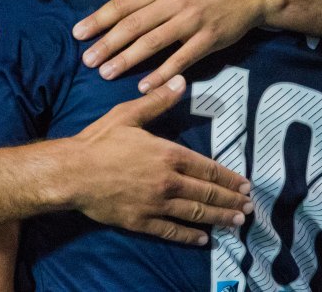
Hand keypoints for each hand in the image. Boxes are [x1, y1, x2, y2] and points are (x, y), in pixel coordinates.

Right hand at [70, 76, 252, 245]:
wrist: (72, 173)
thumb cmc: (99, 141)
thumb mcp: (128, 115)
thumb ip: (158, 101)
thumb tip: (181, 82)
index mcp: (168, 154)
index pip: (208, 168)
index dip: (229, 177)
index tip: (246, 185)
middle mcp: (168, 181)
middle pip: (208, 193)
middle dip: (231, 200)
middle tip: (249, 207)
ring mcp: (156, 204)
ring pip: (196, 213)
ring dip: (220, 218)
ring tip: (237, 222)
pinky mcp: (142, 222)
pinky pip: (172, 231)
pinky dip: (190, 236)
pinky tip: (203, 238)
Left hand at [73, 0, 277, 92]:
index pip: (125, 3)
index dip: (99, 18)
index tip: (79, 33)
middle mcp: (174, 1)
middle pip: (134, 25)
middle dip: (107, 44)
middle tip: (86, 60)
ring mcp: (192, 21)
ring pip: (153, 43)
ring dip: (127, 60)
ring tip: (105, 73)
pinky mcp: (209, 40)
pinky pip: (181, 59)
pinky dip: (161, 73)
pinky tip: (143, 86)